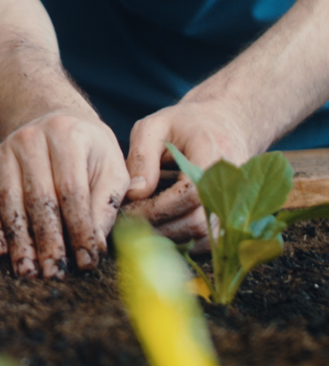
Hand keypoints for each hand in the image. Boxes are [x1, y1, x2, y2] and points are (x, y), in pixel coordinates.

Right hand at [0, 111, 127, 278]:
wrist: (53, 119)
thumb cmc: (89, 151)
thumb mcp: (110, 167)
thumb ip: (107, 203)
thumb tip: (97, 245)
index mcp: (68, 135)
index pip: (72, 190)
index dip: (79, 229)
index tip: (87, 262)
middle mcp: (32, 138)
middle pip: (38, 198)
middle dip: (47, 241)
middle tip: (55, 273)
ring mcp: (5, 149)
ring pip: (9, 201)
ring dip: (18, 240)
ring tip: (27, 271)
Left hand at [122, 99, 253, 249]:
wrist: (225, 124)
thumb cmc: (184, 123)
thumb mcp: (154, 127)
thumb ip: (142, 158)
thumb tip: (134, 195)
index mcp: (213, 156)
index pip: (189, 194)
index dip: (156, 208)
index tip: (127, 210)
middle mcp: (234, 185)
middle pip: (197, 222)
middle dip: (157, 227)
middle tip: (126, 225)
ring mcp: (239, 204)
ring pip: (203, 237)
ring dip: (168, 238)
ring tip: (138, 229)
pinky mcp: (234, 217)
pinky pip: (210, 242)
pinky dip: (182, 241)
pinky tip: (158, 230)